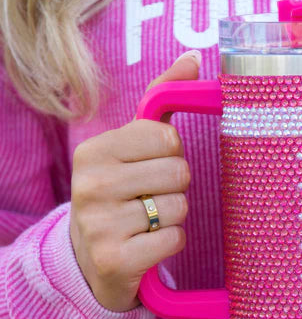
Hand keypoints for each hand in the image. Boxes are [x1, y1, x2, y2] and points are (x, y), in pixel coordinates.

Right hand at [70, 51, 200, 311]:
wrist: (90, 259)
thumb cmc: (121, 193)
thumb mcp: (131, 147)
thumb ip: (160, 100)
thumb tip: (194, 59)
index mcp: (94, 150)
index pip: (166, 138)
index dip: (171, 154)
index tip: (152, 166)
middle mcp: (90, 184)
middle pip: (178, 172)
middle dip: (176, 186)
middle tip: (153, 197)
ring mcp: (99, 225)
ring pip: (179, 207)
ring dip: (175, 216)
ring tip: (149, 220)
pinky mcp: (115, 259)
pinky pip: (174, 239)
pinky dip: (171, 242)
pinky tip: (149, 243)